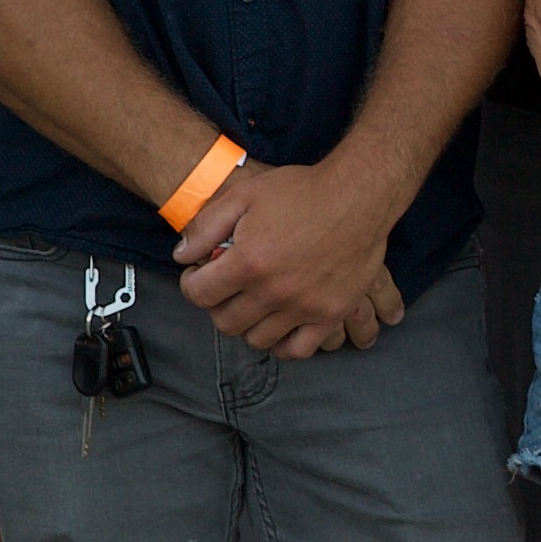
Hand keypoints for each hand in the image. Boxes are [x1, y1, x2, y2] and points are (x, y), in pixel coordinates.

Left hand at [175, 150, 400, 359]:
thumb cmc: (302, 191)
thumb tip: (182, 256)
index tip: (200, 275)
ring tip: (252, 304)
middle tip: (226, 289)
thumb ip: (206, 227)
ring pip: (257, 339)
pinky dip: (282, 344)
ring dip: (247, 324)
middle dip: (217, 305)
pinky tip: (278, 326)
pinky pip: (298, 349)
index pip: (200, 294)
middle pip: (226, 322)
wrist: (359, 196)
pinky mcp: (330, 314)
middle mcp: (274, 291)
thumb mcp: (244, 195)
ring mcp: (303, 307)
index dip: (192, 284)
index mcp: (248, 262)